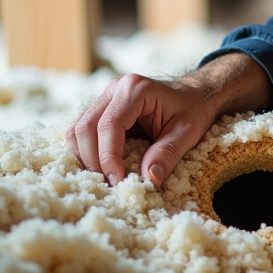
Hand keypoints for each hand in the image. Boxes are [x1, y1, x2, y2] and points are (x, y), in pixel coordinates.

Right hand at [65, 52, 272, 186]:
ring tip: (105, 177)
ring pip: (77, 130)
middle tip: (111, 184)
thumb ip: (167, 155)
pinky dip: (86, 152)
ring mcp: (105, 97)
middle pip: (86, 128)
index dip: (109, 157)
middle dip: (94, 160)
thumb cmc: (193, 110)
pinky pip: (81, 132)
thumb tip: (149, 180)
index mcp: (136, 89)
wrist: (194, 95)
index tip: (118, 181)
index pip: (109, 125)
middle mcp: (114, 89)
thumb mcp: (187, 133)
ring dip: (86, 157)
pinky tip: (101, 167)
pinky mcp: (101, 109)